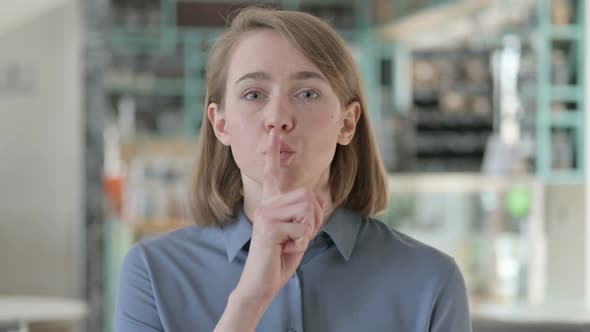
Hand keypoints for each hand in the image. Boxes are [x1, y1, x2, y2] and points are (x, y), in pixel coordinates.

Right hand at [234, 128, 323, 303]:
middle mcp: (267, 205)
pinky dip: (301, 243)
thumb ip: (306, 214)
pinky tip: (285, 250)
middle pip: (307, 196)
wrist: (262, 282)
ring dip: (307, 231)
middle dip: (314, 219)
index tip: (273, 132)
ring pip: (306, 210)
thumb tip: (316, 197)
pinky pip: (302, 228)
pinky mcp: (268, 228)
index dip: (274, 153)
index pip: (273, 174)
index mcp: (272, 204)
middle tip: (300, 236)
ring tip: (291, 243)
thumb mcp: (299, 233)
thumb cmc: (280, 257)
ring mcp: (266, 215)